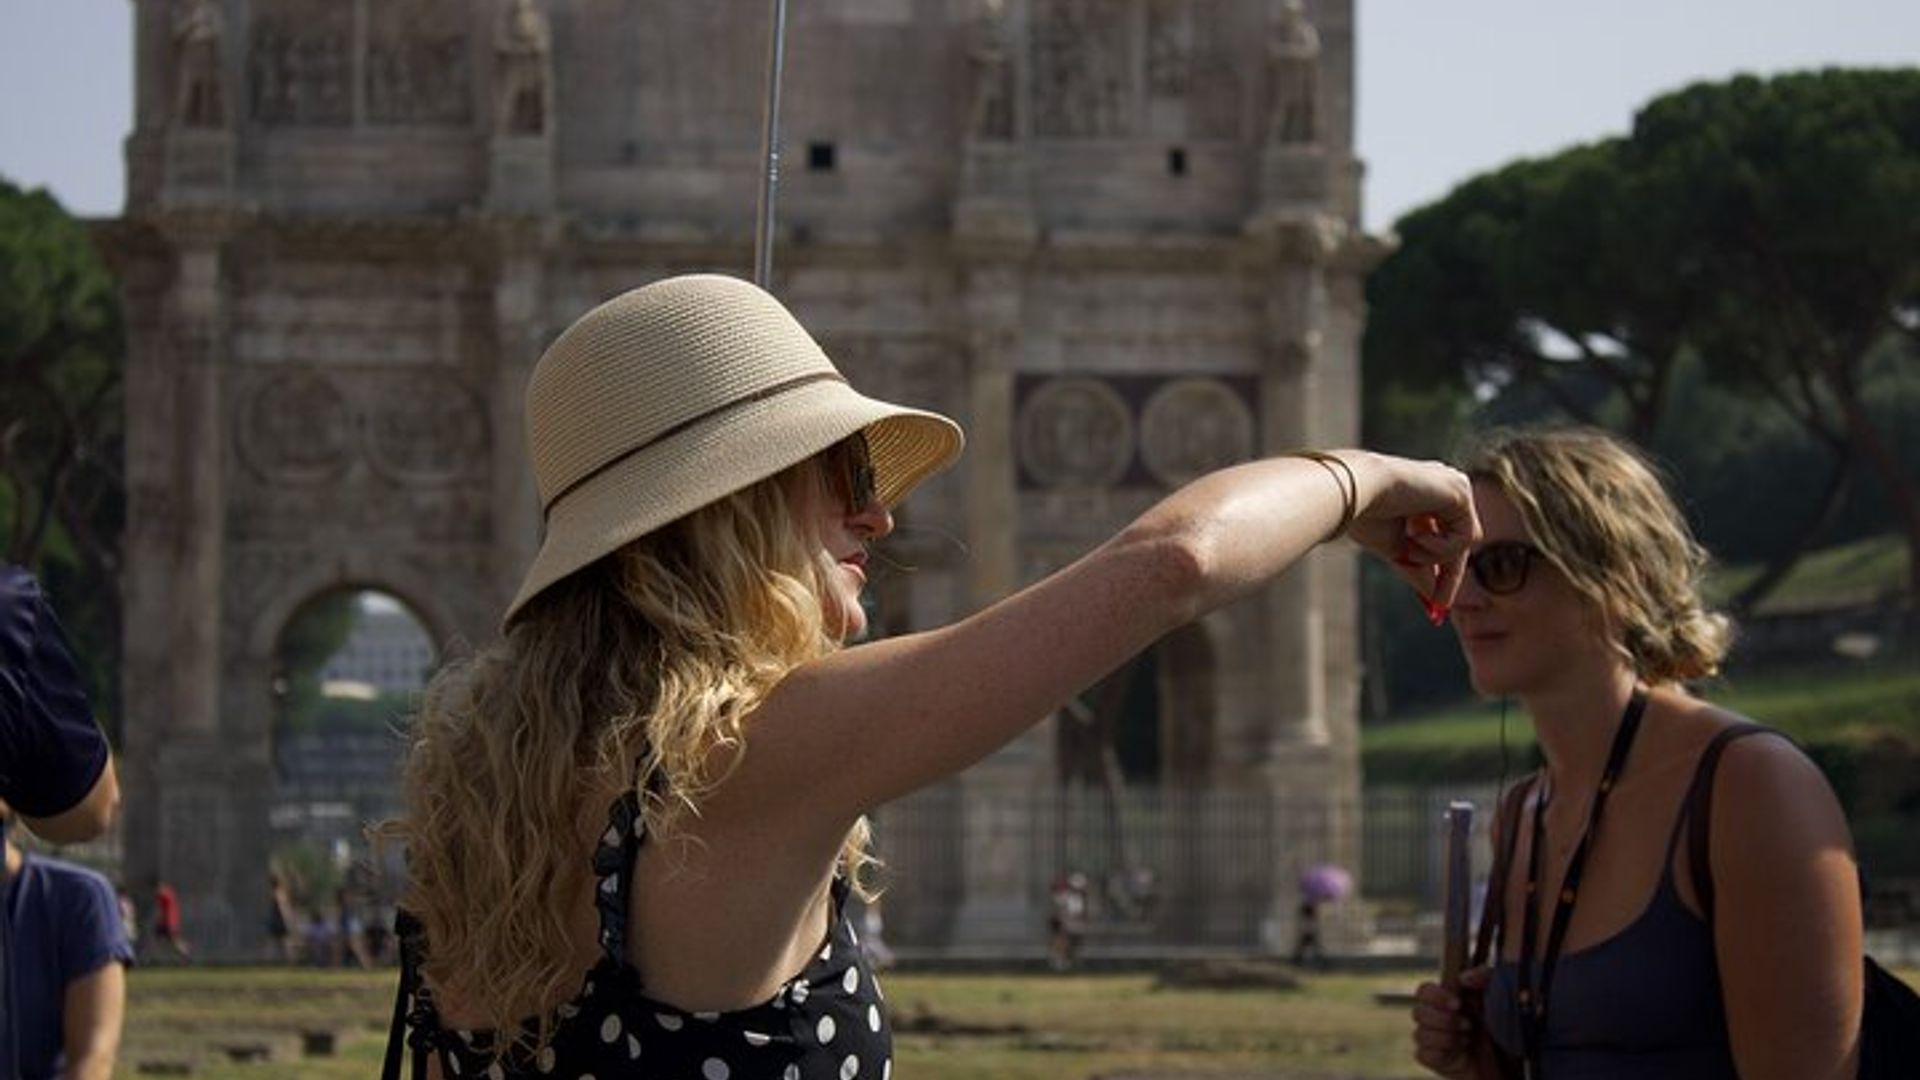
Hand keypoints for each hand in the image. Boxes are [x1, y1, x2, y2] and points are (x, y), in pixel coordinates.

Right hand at [1342, 453, 1478, 609]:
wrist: (1356, 489)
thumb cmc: (1365, 513)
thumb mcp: (1394, 548)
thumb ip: (1418, 568)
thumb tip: (1435, 597)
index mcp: (1426, 494)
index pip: (1443, 534)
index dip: (1441, 567)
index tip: (1438, 602)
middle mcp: (1444, 486)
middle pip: (1460, 539)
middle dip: (1450, 575)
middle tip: (1440, 607)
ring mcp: (1455, 486)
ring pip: (1464, 542)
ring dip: (1435, 557)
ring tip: (1407, 549)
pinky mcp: (1461, 491)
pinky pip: (1465, 538)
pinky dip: (1439, 548)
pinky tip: (1415, 535)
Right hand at [1411, 966, 1497, 1079]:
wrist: (1505, 1060)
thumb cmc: (1497, 1026)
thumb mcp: (1496, 996)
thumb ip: (1484, 977)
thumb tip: (1463, 977)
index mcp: (1444, 1000)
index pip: (1424, 991)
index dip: (1436, 996)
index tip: (1457, 1003)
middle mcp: (1433, 1018)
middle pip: (1417, 1013)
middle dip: (1445, 1020)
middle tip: (1468, 1025)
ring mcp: (1430, 1039)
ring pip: (1419, 1034)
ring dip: (1447, 1038)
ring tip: (1467, 1039)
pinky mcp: (1431, 1059)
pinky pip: (1422, 1054)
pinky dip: (1442, 1053)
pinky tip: (1459, 1052)